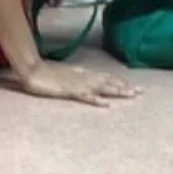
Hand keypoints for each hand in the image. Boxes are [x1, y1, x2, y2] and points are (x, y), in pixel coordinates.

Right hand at [17, 60, 140, 107]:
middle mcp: (83, 77)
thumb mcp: (63, 74)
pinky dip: (96, 99)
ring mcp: (77, 84)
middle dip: (124, 86)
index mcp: (82, 73)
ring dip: (116, 90)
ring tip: (131, 95)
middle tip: (140, 92)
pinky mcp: (68, 91)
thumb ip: (74, 76)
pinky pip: (85, 96)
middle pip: (107, 81)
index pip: (104, 77)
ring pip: (101, 87)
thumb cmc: (44, 73)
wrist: (31, 69)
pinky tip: (106, 104)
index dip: (118, 81)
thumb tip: (83, 77)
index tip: (132, 85)